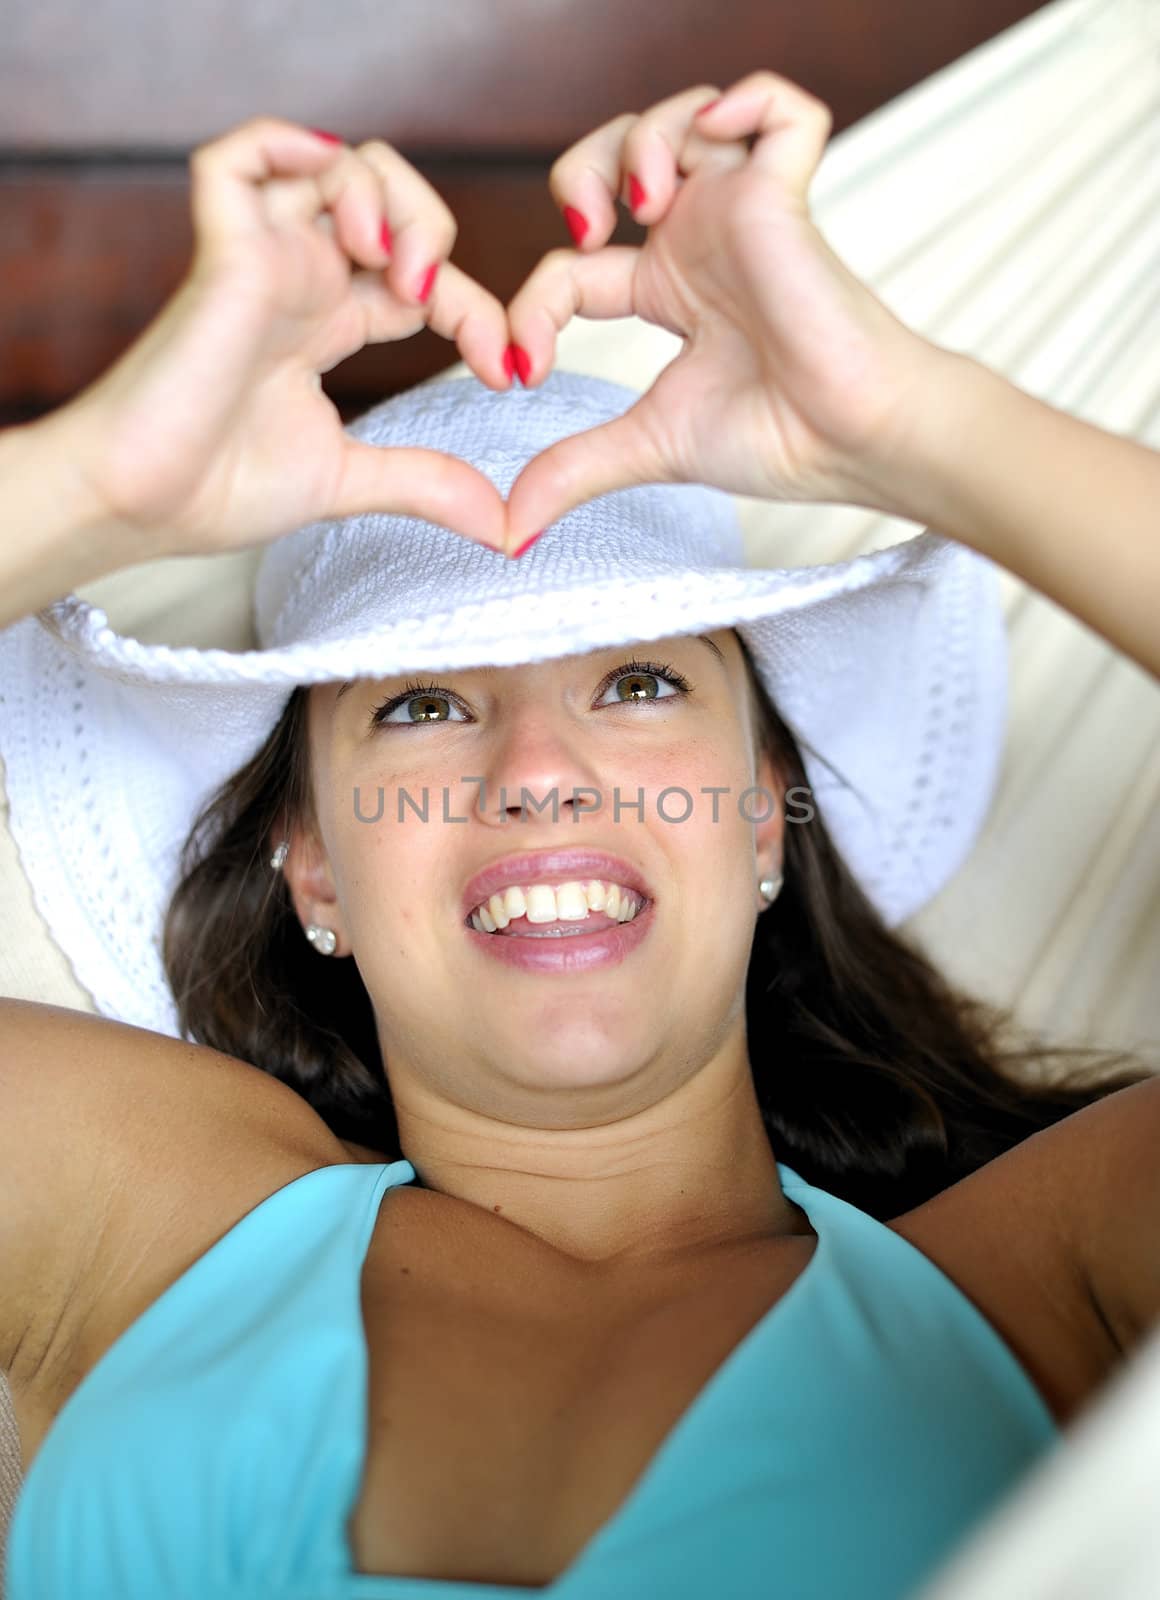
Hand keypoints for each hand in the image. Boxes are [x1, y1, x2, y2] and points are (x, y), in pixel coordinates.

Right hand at [54, 118, 512, 558]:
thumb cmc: (218, 489)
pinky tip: (342, 215)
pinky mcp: (222, 252)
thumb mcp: (349, 480)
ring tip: (395, 272)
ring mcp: (262, 259)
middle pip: (387, 197)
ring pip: (336, 161)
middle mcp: (300, 281)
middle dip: (435, 233)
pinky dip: (294, 151)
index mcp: (329, 325)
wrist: (144, 505)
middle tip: (438, 304)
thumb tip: (508, 527)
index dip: (477, 315)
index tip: (511, 374)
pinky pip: (241, 155)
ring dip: (388, 199)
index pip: (424, 285)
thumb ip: (427, 485)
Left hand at [502, 72, 940, 549]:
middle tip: (586, 228)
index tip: (528, 369)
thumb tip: (507, 532)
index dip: (534, 307)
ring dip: (643, 138)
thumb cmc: (778, 443)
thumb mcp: (649, 448)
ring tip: (640, 200)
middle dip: (579, 173)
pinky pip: (785, 109)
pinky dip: (750, 98)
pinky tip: (716, 137)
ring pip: (686, 117)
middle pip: (619, 159)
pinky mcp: (789, 195)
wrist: (851, 444)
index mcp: (668, 296)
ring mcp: (746, 214)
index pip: (573, 269)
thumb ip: (575, 471)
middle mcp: (702, 245)